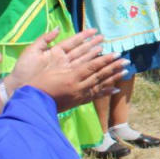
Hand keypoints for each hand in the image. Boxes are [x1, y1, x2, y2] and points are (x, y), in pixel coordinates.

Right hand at [6, 28, 127, 112]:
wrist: (32, 104)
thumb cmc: (38, 84)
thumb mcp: (52, 70)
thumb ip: (67, 62)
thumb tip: (79, 56)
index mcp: (71, 76)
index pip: (93, 66)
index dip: (106, 60)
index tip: (117, 54)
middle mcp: (78, 86)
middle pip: (100, 75)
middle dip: (114, 67)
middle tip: (127, 61)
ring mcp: (80, 95)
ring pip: (100, 85)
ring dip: (113, 78)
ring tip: (125, 72)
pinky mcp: (78, 102)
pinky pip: (95, 96)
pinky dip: (106, 92)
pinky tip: (115, 89)